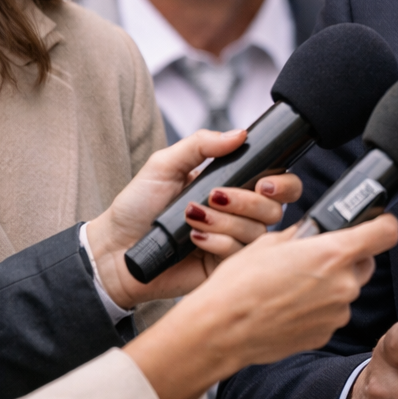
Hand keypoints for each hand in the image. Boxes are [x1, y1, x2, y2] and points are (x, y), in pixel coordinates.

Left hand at [86, 129, 302, 307]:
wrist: (115, 249)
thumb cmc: (137, 206)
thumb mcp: (165, 165)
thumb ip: (201, 144)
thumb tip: (239, 133)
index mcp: (234, 186)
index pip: (279, 185)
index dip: (282, 184)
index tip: (264, 183)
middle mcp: (240, 213)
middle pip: (274, 209)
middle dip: (247, 202)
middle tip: (215, 197)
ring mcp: (235, 240)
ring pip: (257, 231)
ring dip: (224, 221)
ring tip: (191, 218)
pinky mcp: (225, 265)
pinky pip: (239, 253)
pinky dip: (217, 242)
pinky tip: (193, 239)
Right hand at [126, 215, 397, 398]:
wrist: (220, 330)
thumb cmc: (239, 283)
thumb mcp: (271, 243)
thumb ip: (305, 236)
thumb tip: (316, 233)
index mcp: (334, 253)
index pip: (386, 232)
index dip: (383, 224)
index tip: (375, 224)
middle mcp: (344, 284)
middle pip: (365, 263)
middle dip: (348, 257)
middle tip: (317, 257)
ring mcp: (337, 313)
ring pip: (347, 290)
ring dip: (331, 285)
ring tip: (293, 286)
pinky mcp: (325, 334)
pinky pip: (331, 313)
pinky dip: (318, 308)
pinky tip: (289, 307)